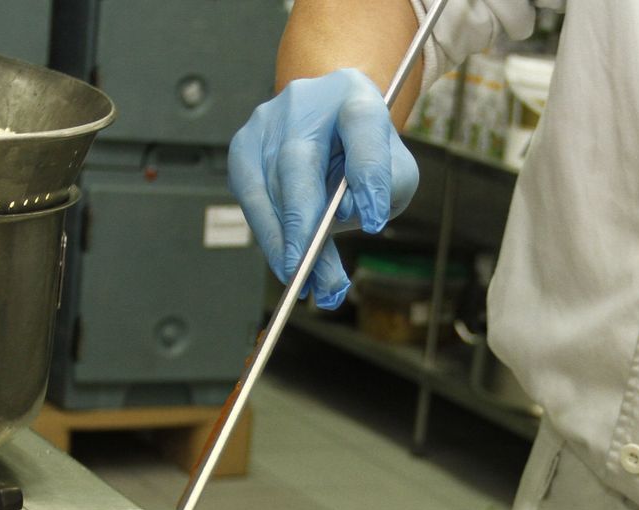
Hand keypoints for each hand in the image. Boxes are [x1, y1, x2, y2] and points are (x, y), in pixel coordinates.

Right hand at [228, 68, 419, 308]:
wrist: (329, 128)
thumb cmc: (363, 155)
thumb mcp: (395, 169)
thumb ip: (387, 186)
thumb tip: (349, 211)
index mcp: (354, 96)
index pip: (362, 125)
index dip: (368, 173)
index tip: (374, 220)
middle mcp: (305, 102)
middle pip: (299, 160)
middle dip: (306, 224)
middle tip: (318, 272)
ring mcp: (267, 122)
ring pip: (269, 184)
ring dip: (285, 242)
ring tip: (307, 283)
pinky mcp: (243, 149)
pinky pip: (251, 197)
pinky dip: (268, 236)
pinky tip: (286, 265)